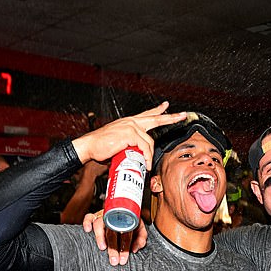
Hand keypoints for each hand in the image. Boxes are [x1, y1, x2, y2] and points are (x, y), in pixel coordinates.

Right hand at [72, 102, 186, 169]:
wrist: (89, 147)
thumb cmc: (101, 147)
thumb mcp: (119, 144)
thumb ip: (131, 146)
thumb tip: (138, 156)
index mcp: (129, 122)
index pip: (147, 114)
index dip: (158, 110)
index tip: (166, 106)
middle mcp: (131, 122)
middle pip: (155, 119)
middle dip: (170, 117)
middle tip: (182, 115)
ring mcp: (130, 126)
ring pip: (149, 141)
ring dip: (150, 155)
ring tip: (147, 165)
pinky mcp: (129, 134)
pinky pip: (144, 147)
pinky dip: (146, 157)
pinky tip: (145, 163)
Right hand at [83, 210, 148, 265]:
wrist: (125, 209)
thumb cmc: (132, 223)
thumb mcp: (140, 230)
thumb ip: (141, 239)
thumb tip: (135, 249)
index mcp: (127, 222)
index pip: (126, 236)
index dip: (125, 249)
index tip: (123, 260)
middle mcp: (115, 219)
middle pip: (113, 232)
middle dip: (113, 248)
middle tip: (114, 260)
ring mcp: (105, 216)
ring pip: (100, 224)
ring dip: (100, 236)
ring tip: (102, 247)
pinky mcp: (96, 215)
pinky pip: (89, 216)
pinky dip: (87, 222)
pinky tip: (87, 230)